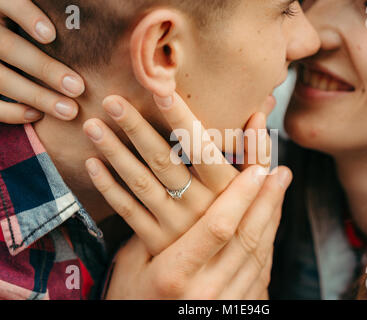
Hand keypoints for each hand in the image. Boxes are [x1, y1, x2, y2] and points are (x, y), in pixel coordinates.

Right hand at [0, 0, 83, 123]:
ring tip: (70, 110)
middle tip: (79, 87)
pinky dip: (11, 112)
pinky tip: (37, 116)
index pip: (9, 3)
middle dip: (44, 69)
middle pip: (7, 47)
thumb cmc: (49, 30)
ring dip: (37, 96)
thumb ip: (68, 10)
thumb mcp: (48, 11)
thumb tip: (118, 4)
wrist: (14, 52)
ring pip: (0, 79)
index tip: (51, 34)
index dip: (26, 15)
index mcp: (3, 7)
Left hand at [83, 93, 272, 254]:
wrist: (222, 272)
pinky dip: (108, 187)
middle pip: (163, 161)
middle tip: (113, 101)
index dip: (181, 120)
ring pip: (140, 183)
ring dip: (114, 153)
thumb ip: (257, 153)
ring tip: (92, 125)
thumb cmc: (240, 219)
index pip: (202, 148)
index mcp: (226, 189)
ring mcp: (175, 226)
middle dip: (136, 128)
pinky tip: (91, 163)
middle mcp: (199, 206)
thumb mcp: (256, 189)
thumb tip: (260, 114)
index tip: (161, 90)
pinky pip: (128, 211)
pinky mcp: (155, 241)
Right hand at [105, 165, 289, 299]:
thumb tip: (181, 195)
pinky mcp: (239, 308)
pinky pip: (261, 271)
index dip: (240, 196)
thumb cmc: (130, 301)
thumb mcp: (130, 266)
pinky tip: (270, 221)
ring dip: (273, 218)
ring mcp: (226, 304)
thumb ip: (154, 231)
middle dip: (267, 200)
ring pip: (260, 254)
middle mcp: (206, 291)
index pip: (217, 228)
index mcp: (174, 276)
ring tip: (279, 190)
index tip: (256, 170)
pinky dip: (268, 241)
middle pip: (248, 238)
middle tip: (281, 172)